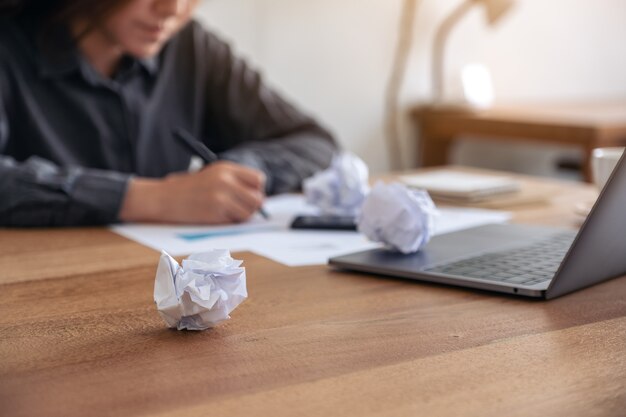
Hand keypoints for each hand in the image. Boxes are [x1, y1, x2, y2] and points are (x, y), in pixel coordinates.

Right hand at [119, 161, 265, 223]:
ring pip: (248, 212)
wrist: (163, 198)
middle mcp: (226, 181)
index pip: (258, 179)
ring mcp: (221, 197)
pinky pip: (235, 222)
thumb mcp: (212, 175)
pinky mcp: (215, 213)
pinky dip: (230, 222)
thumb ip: (235, 181)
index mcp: (226, 168)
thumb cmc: (188, 188)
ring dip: (242, 216)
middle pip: (257, 198)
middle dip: (252, 206)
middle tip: (241, 209)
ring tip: (227, 213)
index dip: (256, 189)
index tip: (248, 195)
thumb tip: (259, 197)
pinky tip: (217, 217)